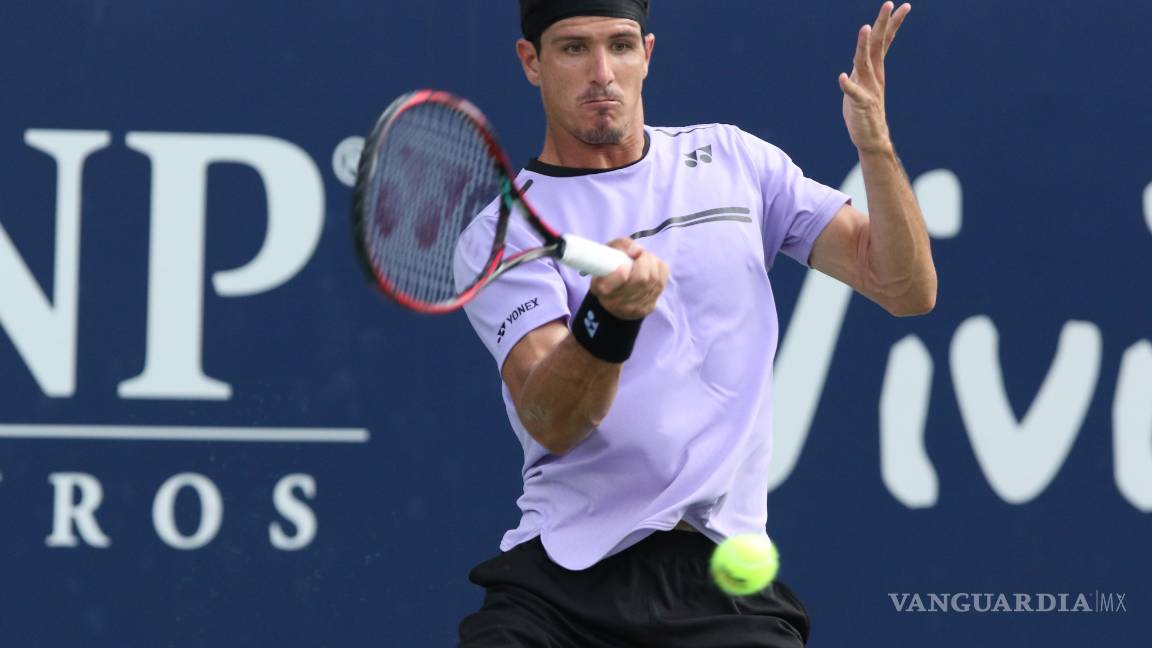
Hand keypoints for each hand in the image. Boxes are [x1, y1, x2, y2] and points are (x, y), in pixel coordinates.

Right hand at [590, 238, 668, 319]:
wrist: (613, 294)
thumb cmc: (611, 268)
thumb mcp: (609, 251)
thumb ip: (621, 245)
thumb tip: (638, 250)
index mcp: (602, 288)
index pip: (622, 278)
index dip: (627, 267)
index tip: (626, 261)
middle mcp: (616, 302)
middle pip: (642, 279)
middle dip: (646, 261)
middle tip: (642, 254)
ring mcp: (633, 308)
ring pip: (655, 281)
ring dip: (654, 264)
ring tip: (647, 259)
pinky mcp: (647, 309)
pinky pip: (661, 285)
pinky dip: (660, 272)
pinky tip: (654, 268)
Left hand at [839, 2, 909, 154]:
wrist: (872, 138)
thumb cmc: (864, 111)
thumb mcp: (863, 83)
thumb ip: (863, 67)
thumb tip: (862, 50)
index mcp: (875, 70)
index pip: (884, 42)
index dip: (891, 24)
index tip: (901, 6)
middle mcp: (874, 76)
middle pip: (878, 45)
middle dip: (883, 24)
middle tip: (889, 4)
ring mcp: (868, 89)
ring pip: (865, 63)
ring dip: (863, 46)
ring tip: (864, 28)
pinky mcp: (860, 105)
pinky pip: (853, 93)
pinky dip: (848, 86)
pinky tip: (841, 78)